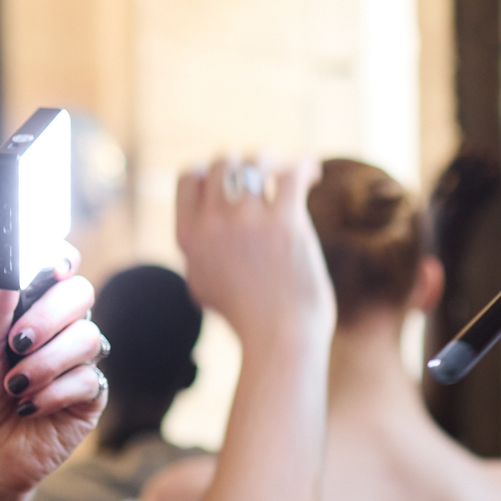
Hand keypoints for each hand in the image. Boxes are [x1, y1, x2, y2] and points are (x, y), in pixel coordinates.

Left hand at [0, 270, 107, 500]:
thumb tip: (2, 257)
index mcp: (28, 311)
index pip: (57, 270)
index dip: (61, 259)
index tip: (51, 264)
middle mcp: (58, 332)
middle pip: (82, 295)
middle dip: (50, 316)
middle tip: (16, 342)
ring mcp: (78, 364)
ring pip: (89, 338)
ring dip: (46, 362)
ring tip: (14, 386)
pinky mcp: (90, 399)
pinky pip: (89, 380)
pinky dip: (54, 393)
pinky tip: (28, 407)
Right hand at [173, 156, 334, 343]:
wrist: (281, 341)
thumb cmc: (250, 320)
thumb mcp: (203, 286)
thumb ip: (197, 253)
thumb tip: (198, 232)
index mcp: (188, 236)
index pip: (189, 176)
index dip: (212, 170)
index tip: (233, 179)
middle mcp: (212, 223)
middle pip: (223, 161)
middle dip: (246, 162)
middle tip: (268, 172)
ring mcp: (247, 220)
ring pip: (256, 160)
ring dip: (276, 160)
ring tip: (291, 170)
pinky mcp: (284, 223)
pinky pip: (291, 173)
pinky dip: (303, 166)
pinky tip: (312, 174)